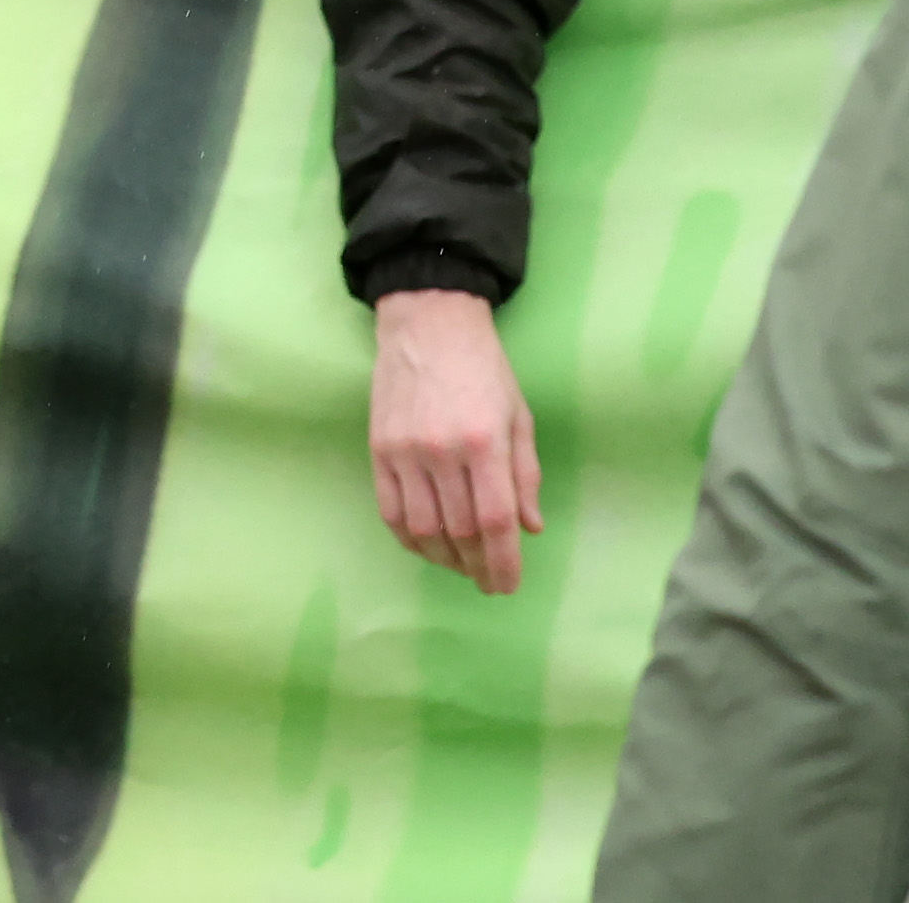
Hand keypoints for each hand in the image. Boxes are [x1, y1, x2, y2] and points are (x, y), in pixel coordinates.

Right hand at [371, 288, 540, 593]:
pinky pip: (389, 510)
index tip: (508, 585)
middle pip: (460, 531)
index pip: (495, 521)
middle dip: (478, 566)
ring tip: (460, 566)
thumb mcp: (519, 416)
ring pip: (422, 528)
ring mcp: (404, 451)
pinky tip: (426, 545)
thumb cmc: (484, 368)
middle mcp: (442, 451)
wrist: (428, 324)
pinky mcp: (378, 448)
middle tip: (488, 582)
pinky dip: (408, 538)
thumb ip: (525, 475)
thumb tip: (530, 529)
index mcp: (484, 442)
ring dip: (444, 558)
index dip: (503, 563)